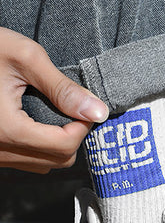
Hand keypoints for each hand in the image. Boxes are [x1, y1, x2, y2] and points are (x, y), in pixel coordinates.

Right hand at [0, 28, 108, 173]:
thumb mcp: (25, 58)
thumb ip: (63, 88)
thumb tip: (97, 112)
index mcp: (6, 129)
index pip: (63, 146)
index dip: (83, 127)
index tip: (85, 107)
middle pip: (57, 160)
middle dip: (72, 136)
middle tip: (72, 110)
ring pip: (43, 164)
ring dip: (58, 144)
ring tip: (55, 114)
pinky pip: (24, 160)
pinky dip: (39, 147)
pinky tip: (38, 122)